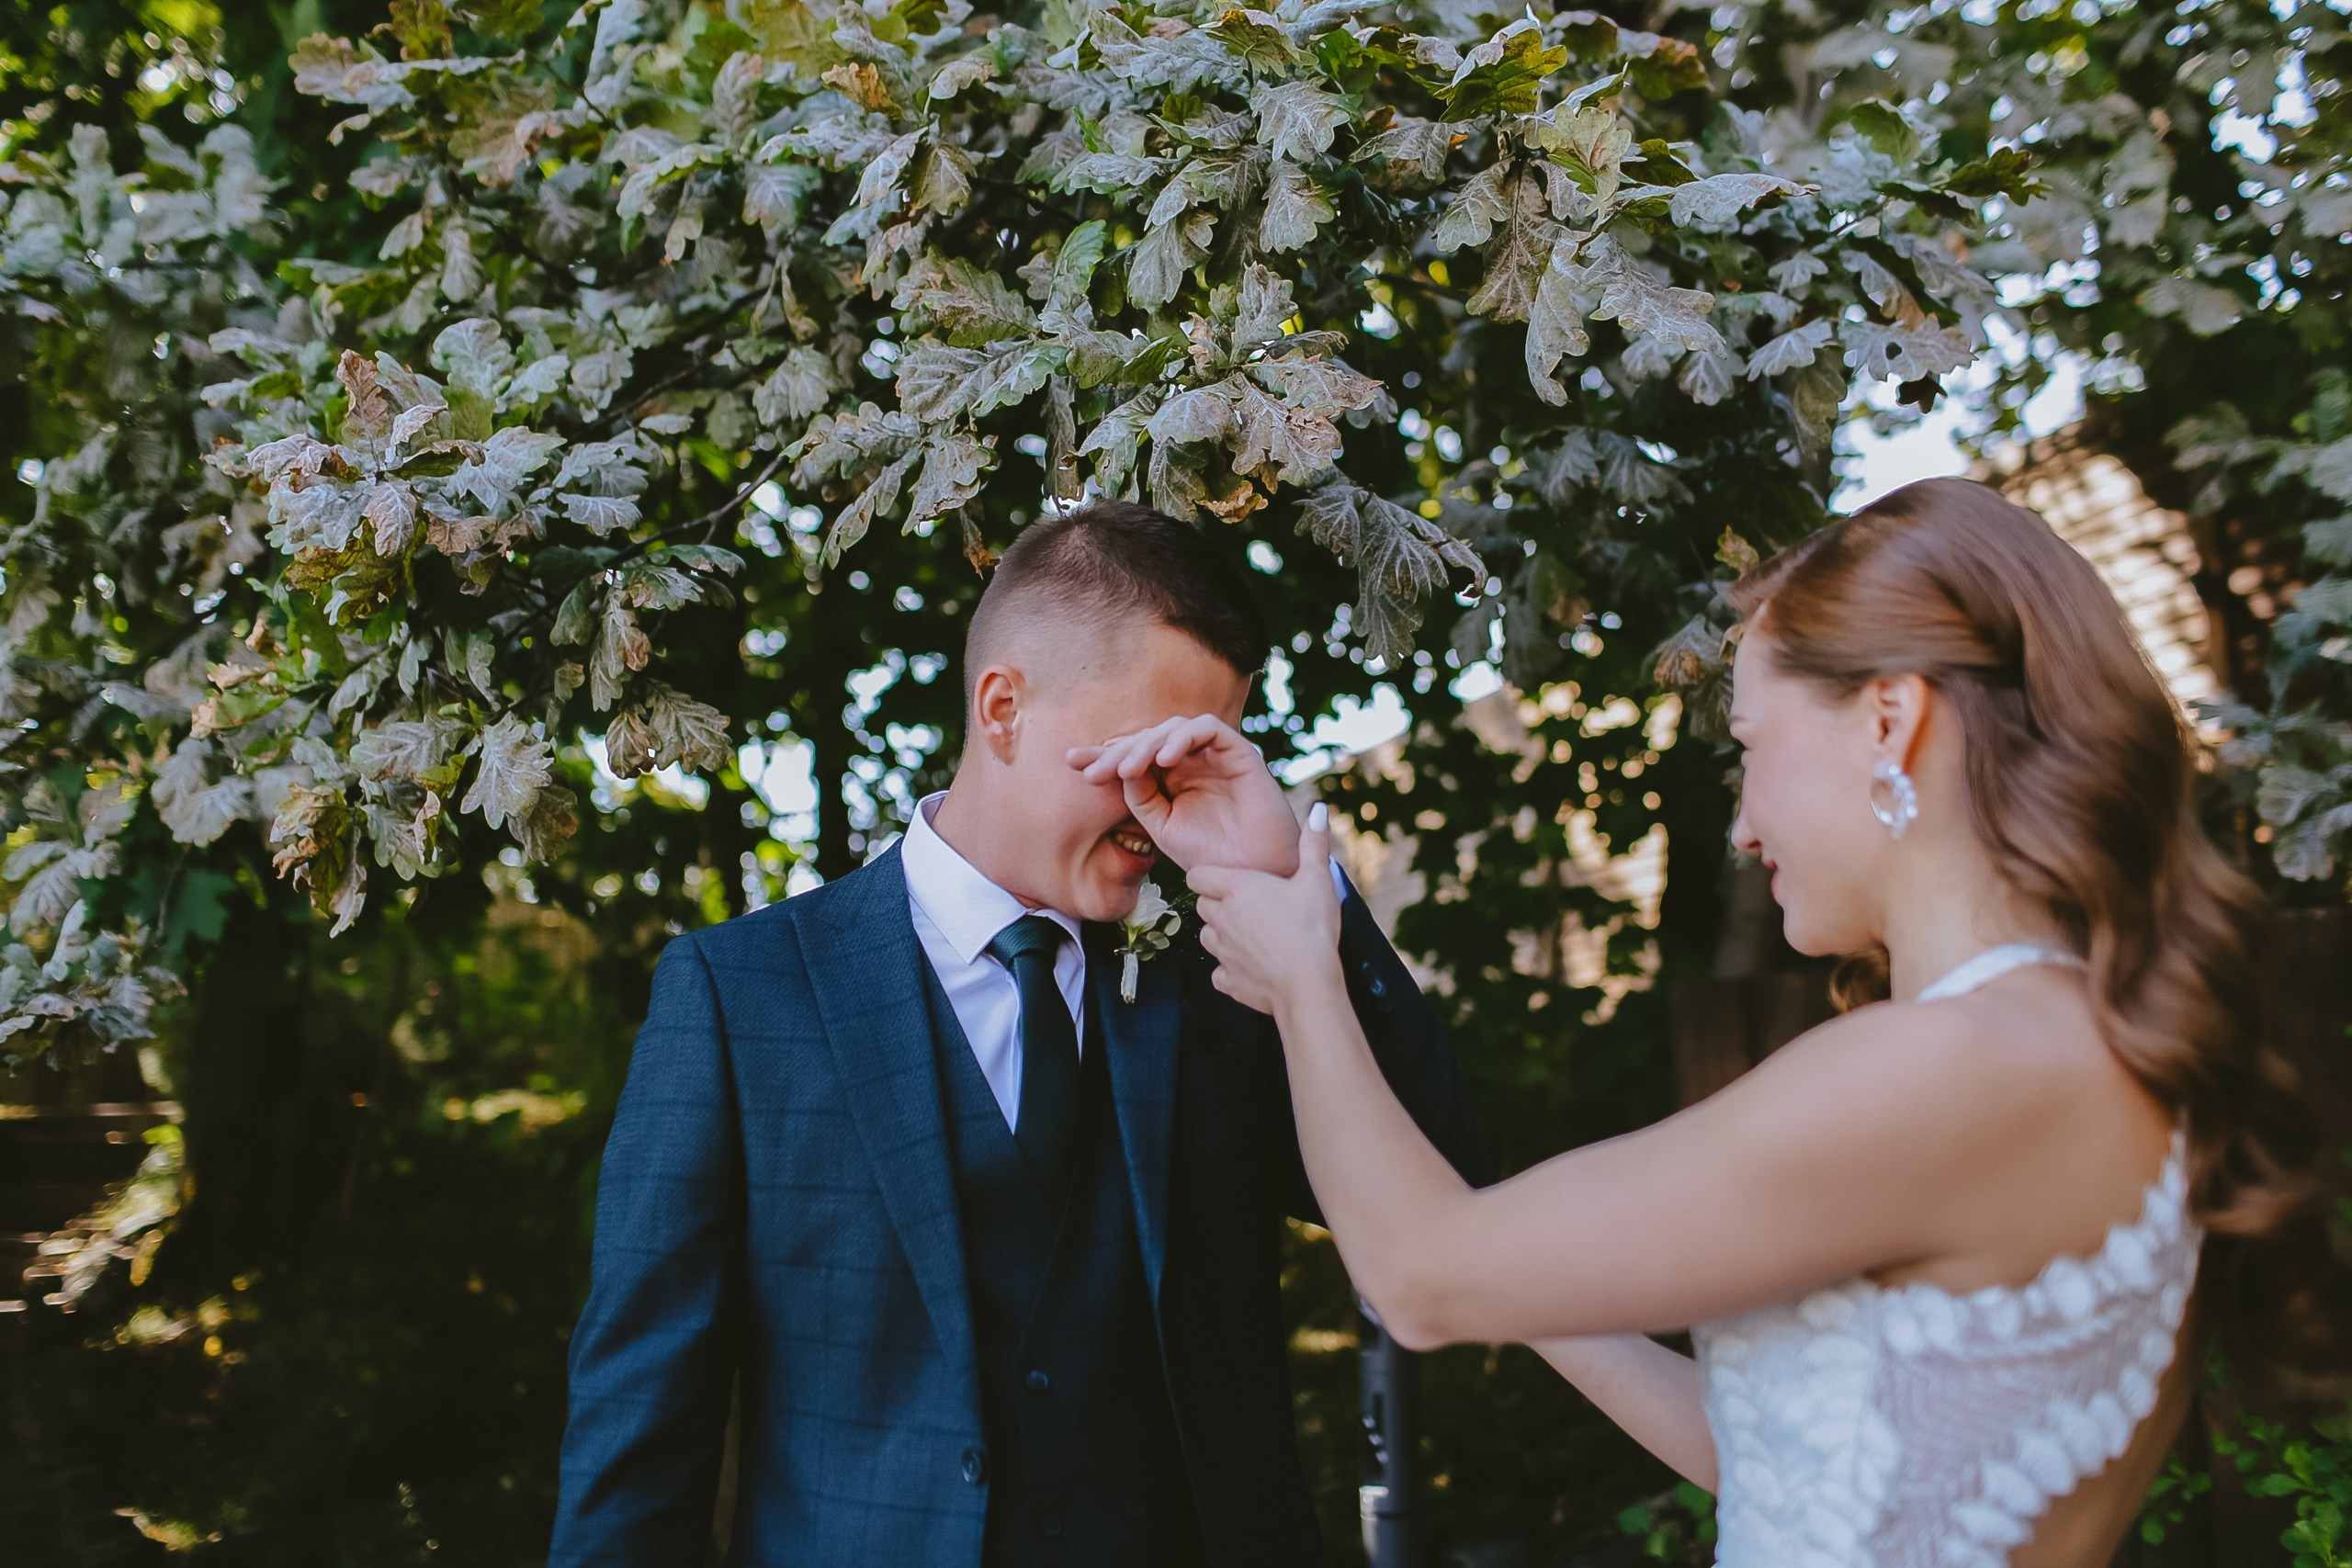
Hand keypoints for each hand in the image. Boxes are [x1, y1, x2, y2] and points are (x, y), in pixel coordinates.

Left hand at [1068, 714, 1300, 874]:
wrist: (1251, 874)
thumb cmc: (1210, 855)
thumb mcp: (1161, 826)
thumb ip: (1140, 797)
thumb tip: (1119, 768)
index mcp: (1171, 779)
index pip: (1134, 758)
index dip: (1102, 757)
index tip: (1071, 763)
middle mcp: (1191, 762)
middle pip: (1148, 739)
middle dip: (1118, 752)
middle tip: (1095, 771)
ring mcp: (1214, 755)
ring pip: (1173, 729)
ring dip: (1146, 745)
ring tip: (1128, 769)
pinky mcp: (1238, 750)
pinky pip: (1206, 728)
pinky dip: (1182, 738)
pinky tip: (1163, 760)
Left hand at [1188, 804, 1344, 1014]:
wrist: (1308, 984)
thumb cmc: (1312, 929)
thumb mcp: (1317, 879)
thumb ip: (1314, 843)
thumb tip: (1318, 808)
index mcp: (1237, 888)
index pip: (1197, 875)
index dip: (1209, 875)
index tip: (1230, 879)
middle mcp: (1221, 918)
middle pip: (1202, 904)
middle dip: (1218, 903)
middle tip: (1250, 905)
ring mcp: (1221, 952)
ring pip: (1207, 936)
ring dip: (1223, 934)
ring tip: (1253, 934)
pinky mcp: (1228, 981)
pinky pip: (1220, 972)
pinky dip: (1231, 969)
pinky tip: (1253, 966)